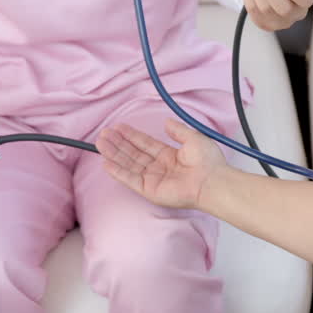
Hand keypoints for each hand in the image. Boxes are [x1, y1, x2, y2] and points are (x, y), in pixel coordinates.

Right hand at [98, 119, 228, 209]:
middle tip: (103, 134)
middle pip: (133, 153)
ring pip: (128, 164)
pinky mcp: (150, 190)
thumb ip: (177, 130)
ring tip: (100, 143)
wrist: (212, 181)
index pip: (145, 144)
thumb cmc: (207, 161)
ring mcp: (153, 179)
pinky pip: (130, 179)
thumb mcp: (193, 138)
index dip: (131, 135)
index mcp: (169, 155)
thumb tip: (166, 122)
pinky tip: (106, 162)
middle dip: (118, 143)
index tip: (118, 127)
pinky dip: (118, 171)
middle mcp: (159, 167)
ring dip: (114, 154)